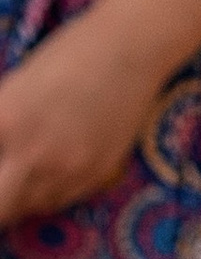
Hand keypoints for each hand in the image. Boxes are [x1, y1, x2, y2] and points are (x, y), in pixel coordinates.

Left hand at [0, 16, 161, 226]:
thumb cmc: (65, 56)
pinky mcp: (98, 175)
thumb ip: (1, 125)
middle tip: (6, 179)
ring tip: (29, 167)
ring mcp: (68, 169)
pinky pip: (63, 199)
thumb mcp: (11, 89)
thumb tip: (3, 148)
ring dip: (22, 195)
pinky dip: (52, 189)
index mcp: (4, 123)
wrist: (129, 50)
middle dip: (0, 202)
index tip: (3, 158)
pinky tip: (55, 166)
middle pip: (2, 208)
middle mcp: (33, 154)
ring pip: (31, 207)